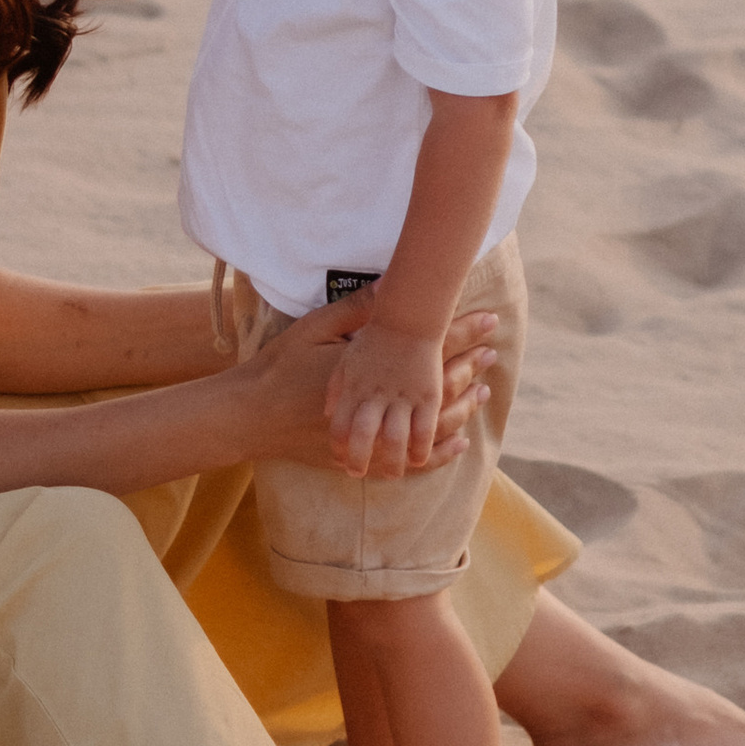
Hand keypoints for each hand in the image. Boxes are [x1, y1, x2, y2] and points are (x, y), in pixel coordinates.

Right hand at [239, 301, 493, 481]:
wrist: (252, 415)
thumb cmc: (281, 367)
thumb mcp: (315, 328)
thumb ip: (356, 310)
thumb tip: (391, 284)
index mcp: (370, 369)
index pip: (426, 347)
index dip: (460, 333)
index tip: (487, 319)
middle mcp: (377, 405)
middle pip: (435, 388)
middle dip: (467, 368)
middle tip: (493, 354)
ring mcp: (372, 435)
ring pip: (429, 427)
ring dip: (461, 409)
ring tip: (482, 392)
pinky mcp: (364, 456)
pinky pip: (411, 461)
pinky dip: (439, 453)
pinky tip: (459, 443)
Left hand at [324, 317, 447, 477]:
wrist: (410, 316)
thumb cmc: (375, 334)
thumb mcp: (347, 355)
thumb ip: (336, 384)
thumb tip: (328, 411)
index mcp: (354, 386)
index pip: (340, 425)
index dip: (338, 446)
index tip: (338, 457)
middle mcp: (376, 395)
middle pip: (364, 438)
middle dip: (359, 460)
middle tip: (357, 473)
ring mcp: (403, 397)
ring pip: (395, 440)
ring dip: (392, 461)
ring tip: (392, 473)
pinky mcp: (427, 396)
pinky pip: (424, 430)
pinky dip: (421, 449)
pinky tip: (418, 458)